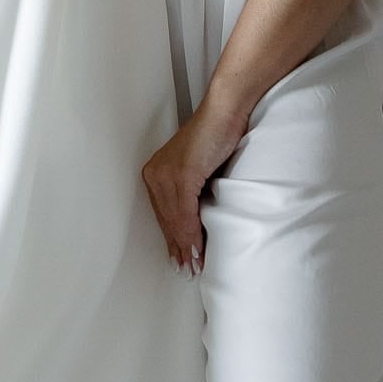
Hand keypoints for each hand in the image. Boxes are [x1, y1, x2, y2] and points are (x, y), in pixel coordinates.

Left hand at [140, 93, 248, 274]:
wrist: (226, 111)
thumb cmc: (216, 133)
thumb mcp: (199, 169)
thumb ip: (192, 192)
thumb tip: (195, 220)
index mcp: (157, 173)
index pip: (163, 215)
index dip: (172, 239)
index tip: (179, 258)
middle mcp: (156, 174)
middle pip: (166, 221)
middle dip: (177, 248)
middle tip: (186, 270)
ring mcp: (167, 174)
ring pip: (174, 220)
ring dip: (185, 247)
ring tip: (193, 266)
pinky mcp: (182, 174)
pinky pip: (184, 213)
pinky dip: (191, 234)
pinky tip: (197, 249)